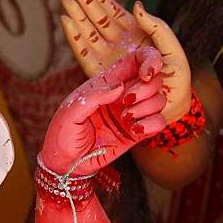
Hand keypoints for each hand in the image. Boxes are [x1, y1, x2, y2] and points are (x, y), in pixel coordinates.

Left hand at [41, 47, 167, 176]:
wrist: (66, 163)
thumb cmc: (62, 133)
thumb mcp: (71, 111)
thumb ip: (94, 96)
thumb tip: (120, 86)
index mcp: (106, 81)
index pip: (136, 59)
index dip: (149, 59)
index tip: (146, 74)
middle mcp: (122, 94)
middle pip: (154, 79)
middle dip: (146, 88)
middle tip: (126, 101)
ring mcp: (132, 113)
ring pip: (159, 100)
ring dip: (147, 108)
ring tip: (125, 118)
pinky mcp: (138, 132)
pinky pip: (160, 122)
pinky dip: (152, 124)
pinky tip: (135, 130)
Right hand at [60, 0, 191, 122]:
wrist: (171, 107)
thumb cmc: (177, 79)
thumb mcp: (173, 48)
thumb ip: (157, 26)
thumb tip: (135, 5)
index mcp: (136, 35)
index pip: (112, 11)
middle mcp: (118, 44)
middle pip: (96, 17)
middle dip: (83, 0)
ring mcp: (108, 58)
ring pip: (88, 32)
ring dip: (76, 15)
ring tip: (65, 0)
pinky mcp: (100, 73)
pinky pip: (84, 52)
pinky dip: (75, 37)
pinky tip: (67, 22)